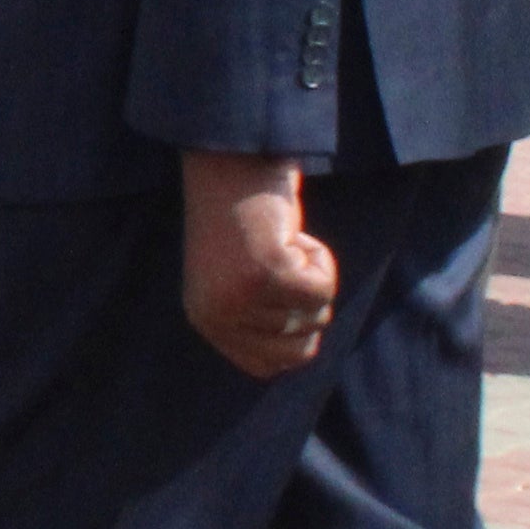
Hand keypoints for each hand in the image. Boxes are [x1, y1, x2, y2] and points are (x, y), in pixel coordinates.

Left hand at [180, 149, 339, 379]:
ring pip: (316, 314)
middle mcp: (217, 316)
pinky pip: (322, 288)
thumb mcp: (240, 280)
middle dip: (308, 306)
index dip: (294, 334)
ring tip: (280, 241)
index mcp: (207, 320)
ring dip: (312, 275)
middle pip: (300, 350)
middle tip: (284, 264)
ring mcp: (240, 298)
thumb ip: (261, 319)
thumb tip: (302, 353)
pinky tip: (290, 233)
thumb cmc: (243, 216)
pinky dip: (320, 258)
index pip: (268, 367)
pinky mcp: (267, 274)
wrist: (232, 160)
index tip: (285, 294)